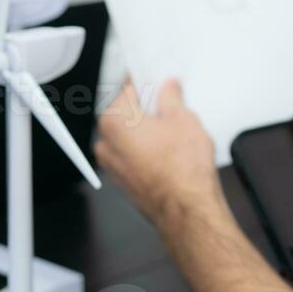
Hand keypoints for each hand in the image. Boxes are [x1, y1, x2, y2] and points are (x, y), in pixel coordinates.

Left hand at [95, 78, 221, 222]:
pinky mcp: (122, 180)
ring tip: (174, 134)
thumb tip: (168, 88)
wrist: (186, 208)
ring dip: (147, 131)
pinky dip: (146, 150)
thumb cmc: (182, 170)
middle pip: (127, 113)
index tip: (160, 83)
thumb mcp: (183, 119)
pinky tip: (169, 153)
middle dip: (148, 109)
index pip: (129, 89)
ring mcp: (112, 164)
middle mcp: (107, 142)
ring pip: (129, 136)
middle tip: (172, 108)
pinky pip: (132, 155)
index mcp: (115, 120)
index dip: (149, 84)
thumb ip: (171, 98)